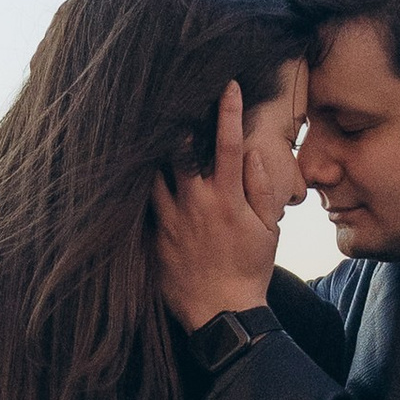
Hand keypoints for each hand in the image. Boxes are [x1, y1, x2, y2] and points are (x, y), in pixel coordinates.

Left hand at [154, 82, 284, 329]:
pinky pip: (143, 205)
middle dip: (179, 126)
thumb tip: (252, 155)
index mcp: (228, 198)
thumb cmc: (249, 270)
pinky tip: (132, 179)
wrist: (222, 313)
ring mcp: (170, 219)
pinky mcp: (154, 237)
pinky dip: (141, 189)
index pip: (229, 143)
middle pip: (180, 150)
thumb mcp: (268, 229)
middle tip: (171, 106)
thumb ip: (260, 189)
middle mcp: (196, 202)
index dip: (228, 111)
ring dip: (155, 155)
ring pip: (154, 173)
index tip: (227, 86)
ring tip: (147, 136)